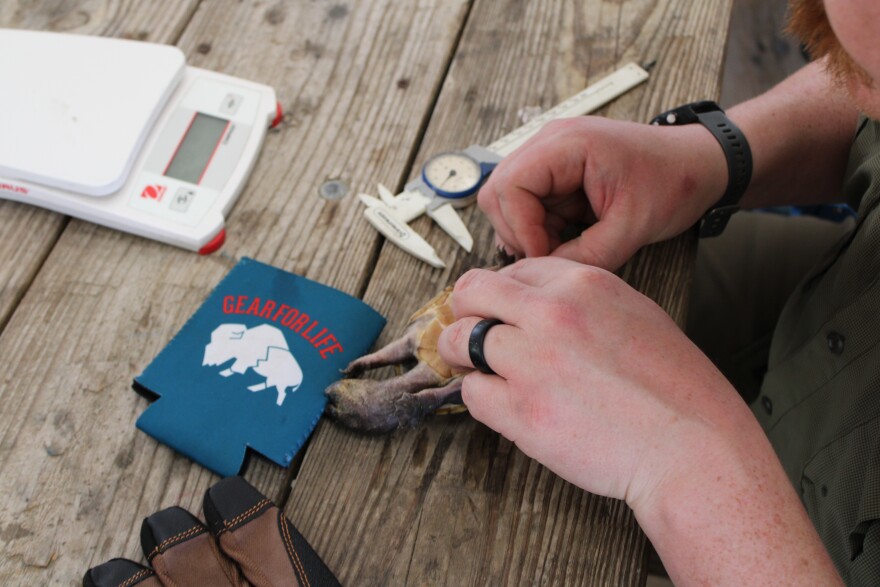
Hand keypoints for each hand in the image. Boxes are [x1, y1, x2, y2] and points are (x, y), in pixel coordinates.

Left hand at [436, 257, 748, 504]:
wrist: (694, 448)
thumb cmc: (676, 388)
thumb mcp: (635, 314)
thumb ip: (582, 301)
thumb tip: (535, 303)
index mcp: (582, 283)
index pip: (510, 270)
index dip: (499, 294)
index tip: (498, 313)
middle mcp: (551, 313)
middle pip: (471, 293)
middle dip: (464, 313)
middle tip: (470, 335)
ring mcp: (533, 361)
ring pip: (459, 341)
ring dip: (463, 357)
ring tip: (480, 371)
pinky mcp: (523, 412)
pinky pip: (472, 394)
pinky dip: (482, 399)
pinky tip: (505, 405)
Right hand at [478, 117, 726, 269]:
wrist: (700, 165)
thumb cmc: (674, 182)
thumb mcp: (632, 228)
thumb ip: (585, 256)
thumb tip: (546, 277)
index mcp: (567, 144)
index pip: (509, 186)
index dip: (520, 228)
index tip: (545, 256)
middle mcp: (550, 143)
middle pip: (499, 192)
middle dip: (517, 231)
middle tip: (549, 255)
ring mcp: (551, 156)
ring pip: (509, 201)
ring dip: (528, 231)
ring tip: (563, 248)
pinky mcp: (557, 172)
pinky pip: (528, 204)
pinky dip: (539, 228)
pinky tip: (567, 238)